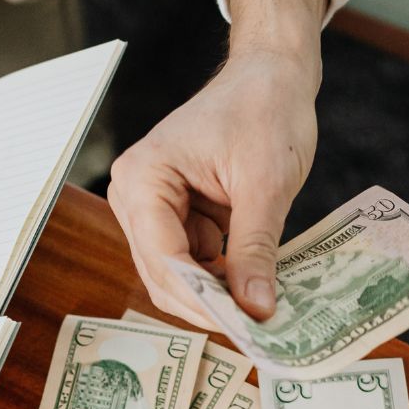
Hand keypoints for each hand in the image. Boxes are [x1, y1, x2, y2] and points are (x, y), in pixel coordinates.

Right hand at [107, 0, 326, 327]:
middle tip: (258, 335)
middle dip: (209, 306)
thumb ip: (255, 249)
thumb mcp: (266, 184)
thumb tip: (257, 311)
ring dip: (218, 296)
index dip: (205, 301)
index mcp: (143, 178)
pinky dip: (224, 278)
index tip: (248, 330)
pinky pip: (195, 262)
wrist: (273, 74)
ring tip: (263, 315)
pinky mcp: (177, 216)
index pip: (165, 259)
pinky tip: (256, 290)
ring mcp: (152, 208)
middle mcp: (135, 196)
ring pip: (179, 276)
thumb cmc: (265, 109)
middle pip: (164, 275)